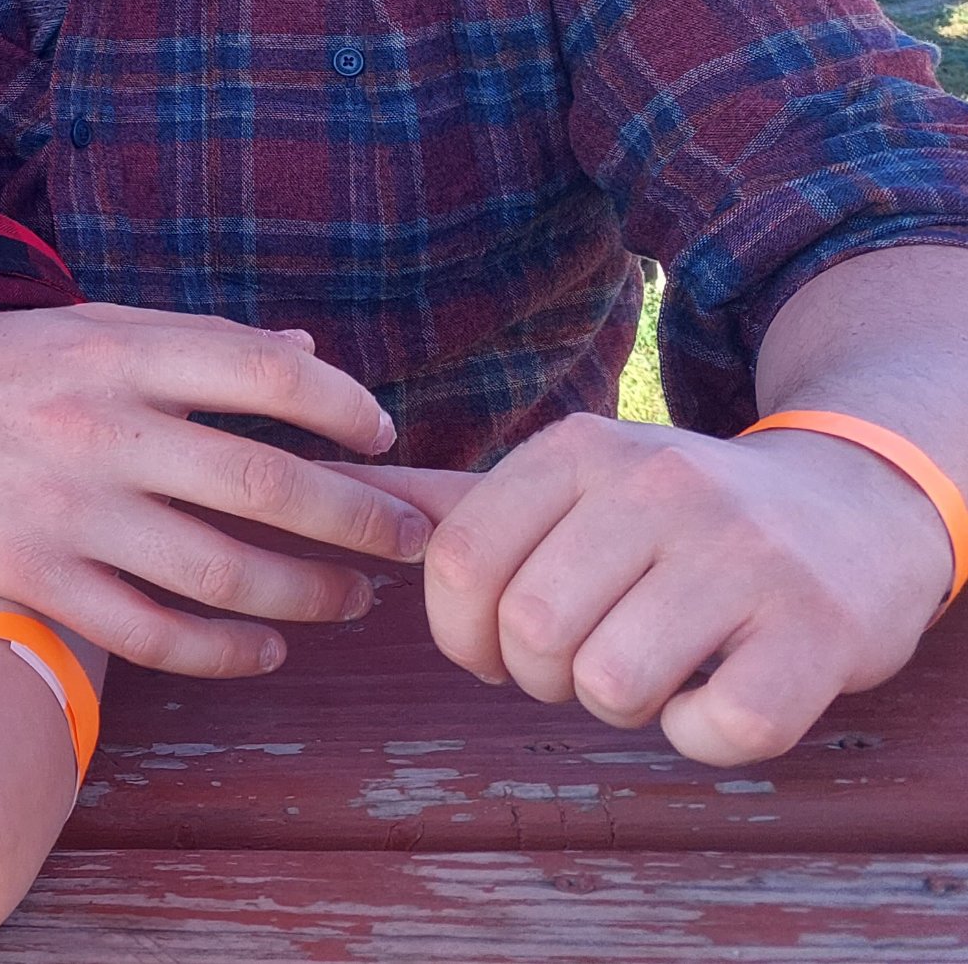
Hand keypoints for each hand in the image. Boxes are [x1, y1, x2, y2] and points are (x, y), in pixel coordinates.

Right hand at [0, 302, 431, 676]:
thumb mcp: (80, 327)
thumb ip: (190, 341)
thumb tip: (306, 348)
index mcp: (115, 349)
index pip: (264, 370)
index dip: (343, 406)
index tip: (382, 434)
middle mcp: (98, 426)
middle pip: (265, 482)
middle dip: (359, 517)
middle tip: (408, 537)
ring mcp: (67, 508)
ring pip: (223, 570)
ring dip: (310, 593)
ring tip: (351, 598)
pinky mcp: (35, 576)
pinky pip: (155, 633)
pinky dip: (228, 650)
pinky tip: (266, 647)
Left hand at [401, 414, 952, 764]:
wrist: (852, 511)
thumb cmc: (677, 516)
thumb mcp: (572, 481)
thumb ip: (455, 499)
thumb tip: (329, 486)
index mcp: (582, 448)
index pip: (456, 559)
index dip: (458, 632)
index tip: (494, 646)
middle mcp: (660, 485)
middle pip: (530, 630)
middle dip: (539, 675)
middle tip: (583, 658)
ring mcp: (744, 554)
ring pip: (610, 682)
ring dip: (618, 703)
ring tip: (653, 663)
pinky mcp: (816, 632)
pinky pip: (712, 729)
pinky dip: (700, 734)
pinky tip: (719, 687)